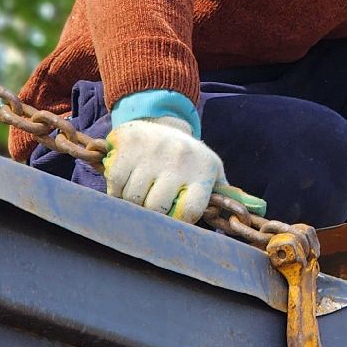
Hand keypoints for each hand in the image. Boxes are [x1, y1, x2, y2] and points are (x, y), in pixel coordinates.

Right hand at [102, 115, 223, 223]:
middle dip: (151, 212)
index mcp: (202, 171)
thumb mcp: (211, 173)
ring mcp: (153, 150)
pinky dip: (115, 189)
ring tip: (139, 193)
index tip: (172, 219)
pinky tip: (125, 183)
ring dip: (131, 202)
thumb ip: (217, 199)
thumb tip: (231, 223)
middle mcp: (179, 159)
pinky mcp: (130, 143)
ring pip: (132, 196)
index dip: (178, 222)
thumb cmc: (189, 159)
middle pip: (155, 207)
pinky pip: (115, 181)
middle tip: (152, 204)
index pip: (190, 211)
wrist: (163, 124)